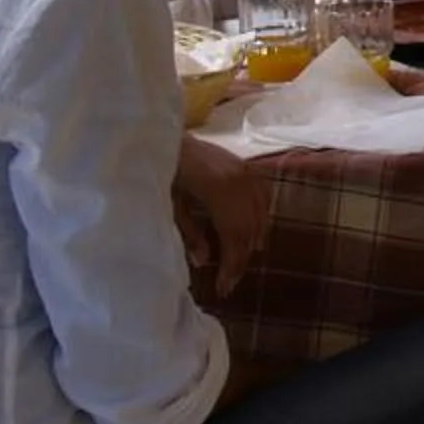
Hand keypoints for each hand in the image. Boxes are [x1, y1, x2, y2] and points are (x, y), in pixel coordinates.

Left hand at [172, 134, 271, 299]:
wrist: (163, 134)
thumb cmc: (161, 169)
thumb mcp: (169, 206)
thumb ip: (188, 234)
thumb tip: (204, 262)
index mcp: (219, 191)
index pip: (235, 238)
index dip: (231, 266)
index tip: (223, 289)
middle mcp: (239, 181)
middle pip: (250, 230)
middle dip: (241, 260)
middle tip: (230, 283)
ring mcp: (245, 171)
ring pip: (260, 215)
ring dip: (252, 242)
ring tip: (239, 264)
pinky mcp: (244, 166)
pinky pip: (262, 198)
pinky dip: (260, 219)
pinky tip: (252, 233)